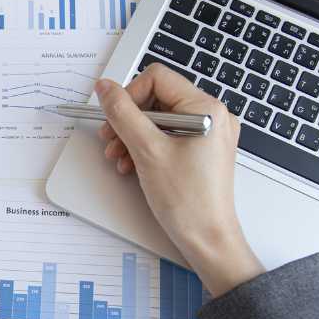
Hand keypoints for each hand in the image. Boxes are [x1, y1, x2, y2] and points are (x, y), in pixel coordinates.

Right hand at [96, 64, 263, 295]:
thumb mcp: (147, 151)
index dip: (129, 94)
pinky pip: (168, 136)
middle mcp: (212, 116)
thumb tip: (106, 88)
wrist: (207, 240)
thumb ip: (123, 114)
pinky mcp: (201, 150)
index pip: (158, 78)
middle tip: (110, 139)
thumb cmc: (189, 202)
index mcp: (207, 109)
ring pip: (159, 119)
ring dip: (133, 135)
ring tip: (119, 157)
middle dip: (129, 119)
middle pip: (157, 98)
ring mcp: (208, 134)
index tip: (113, 115)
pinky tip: (132, 164)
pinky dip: (146, 146)